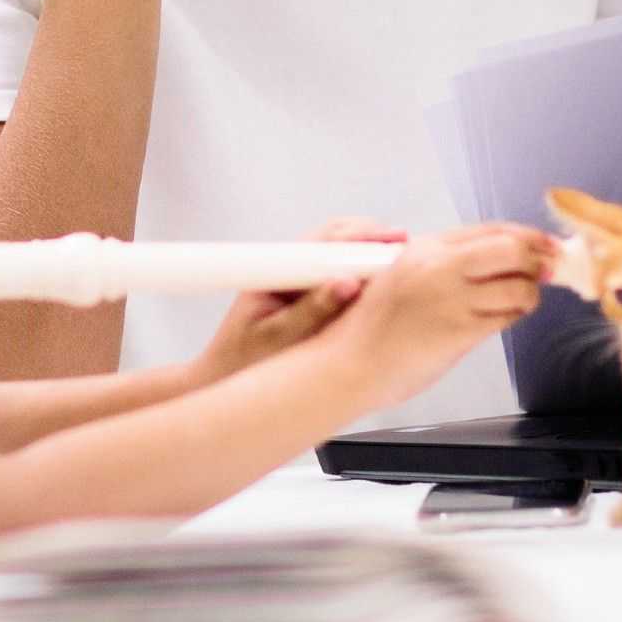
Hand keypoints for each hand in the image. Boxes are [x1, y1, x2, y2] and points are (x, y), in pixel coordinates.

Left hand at [189, 219, 402, 383]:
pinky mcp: (302, 296)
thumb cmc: (241, 363)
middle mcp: (284, 270)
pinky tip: (380, 286)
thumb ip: (312, 310)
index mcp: (274, 273)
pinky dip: (359, 274)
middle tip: (403, 246)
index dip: (361, 239)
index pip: (324, 242)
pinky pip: (335, 275)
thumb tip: (347, 284)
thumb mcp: (278, 338)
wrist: (219, 381)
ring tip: (398, 262)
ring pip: (337, 255)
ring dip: (366, 255)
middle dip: (370, 239)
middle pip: (333, 239)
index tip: (391, 242)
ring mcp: (294, 281)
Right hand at [334, 223, 550, 410]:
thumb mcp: (400, 277)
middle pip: (511, 248)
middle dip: (538, 257)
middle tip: (550, 268)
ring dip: (531, 291)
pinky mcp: (460, 329)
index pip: (489, 230)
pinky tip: (512, 314)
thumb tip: (489, 263)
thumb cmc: (369, 328)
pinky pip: (508, 314)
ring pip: (518, 283)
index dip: (525, 235)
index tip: (543, 242)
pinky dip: (518, 312)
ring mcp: (451, 297)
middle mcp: (439, 266)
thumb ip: (439, 266)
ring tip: (526, 298)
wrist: (348, 364)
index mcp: (424, 248)